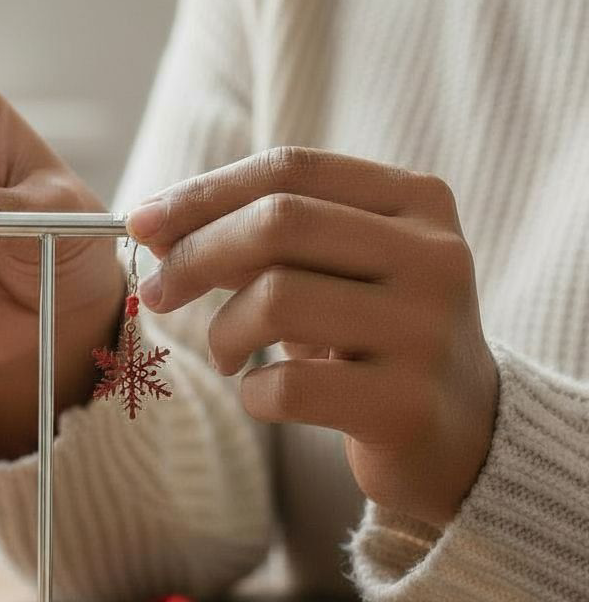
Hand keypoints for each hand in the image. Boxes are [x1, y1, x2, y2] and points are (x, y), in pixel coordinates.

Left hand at [127, 147, 498, 526]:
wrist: (460, 433)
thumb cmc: (372, 339)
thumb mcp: (336, 272)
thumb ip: (266, 238)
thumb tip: (155, 224)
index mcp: (417, 203)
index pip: (289, 168)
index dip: (202, 192)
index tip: (141, 223)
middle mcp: (433, 256)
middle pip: (278, 222)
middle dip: (196, 254)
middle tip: (160, 292)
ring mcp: (425, 331)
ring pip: (275, 299)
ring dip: (223, 332)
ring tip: (227, 355)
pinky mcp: (404, 405)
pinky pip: (286, 385)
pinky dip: (251, 393)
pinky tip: (262, 396)